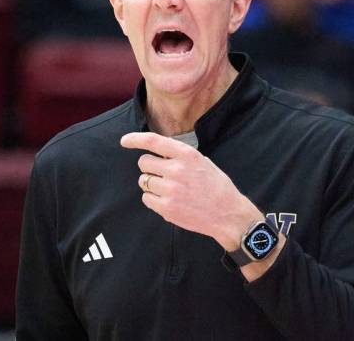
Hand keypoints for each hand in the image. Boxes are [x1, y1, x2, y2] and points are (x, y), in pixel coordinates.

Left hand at [120, 132, 260, 251]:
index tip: (125, 141)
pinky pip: (146, 199)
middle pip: (144, 163)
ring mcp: (170, 190)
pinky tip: (169, 201)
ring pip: (144, 181)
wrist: (228, 214)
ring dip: (152, 184)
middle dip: (149, 168)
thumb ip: (180, 156)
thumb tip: (158, 152)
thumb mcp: (202, 162)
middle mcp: (176, 169)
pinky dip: (153, 199)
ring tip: (170, 190)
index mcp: (187, 154)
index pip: (153, 141)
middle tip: (162, 175)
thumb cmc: (216, 187)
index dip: (135, 139)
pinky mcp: (167, 208)